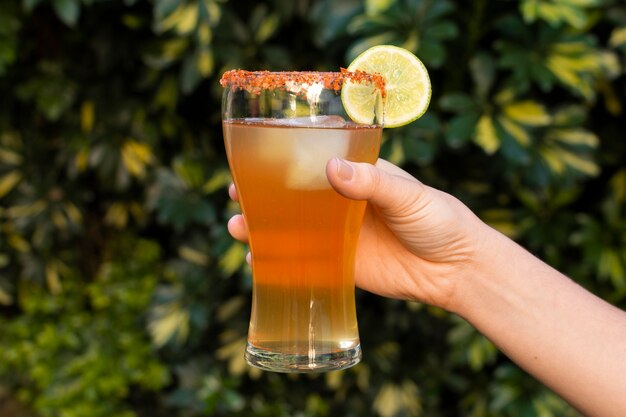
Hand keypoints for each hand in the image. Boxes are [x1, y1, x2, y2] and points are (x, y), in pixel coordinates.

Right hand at [228, 158, 487, 310]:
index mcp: (359, 176)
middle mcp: (343, 203)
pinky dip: (279, 261)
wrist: (457, 269)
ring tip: (237, 228)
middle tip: (235, 194)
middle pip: (294, 195)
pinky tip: (256, 261)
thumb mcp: (408, 196)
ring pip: (293, 228)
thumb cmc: (439, 220)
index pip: (314, 161)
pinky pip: (305, 261)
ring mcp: (340, 234)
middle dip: (263, 194)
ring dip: (263, 227)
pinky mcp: (342, 264)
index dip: (283, 159)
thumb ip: (372, 183)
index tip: (254, 157)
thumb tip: (332, 167)